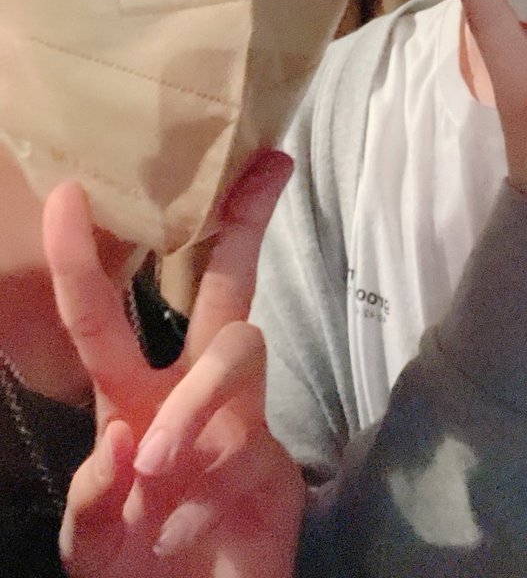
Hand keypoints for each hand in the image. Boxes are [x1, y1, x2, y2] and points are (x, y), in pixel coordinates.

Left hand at [42, 152, 305, 577]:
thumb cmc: (138, 569)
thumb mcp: (89, 543)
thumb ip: (91, 499)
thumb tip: (121, 440)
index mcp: (132, 398)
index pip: (104, 316)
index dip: (82, 257)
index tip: (71, 191)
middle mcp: (190, 391)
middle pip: (226, 286)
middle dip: (244, 224)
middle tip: (270, 168)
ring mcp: (240, 418)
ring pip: (237, 351)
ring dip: (190, 405)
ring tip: (155, 471)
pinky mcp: (275, 460)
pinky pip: (243, 440)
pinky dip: (200, 486)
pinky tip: (177, 521)